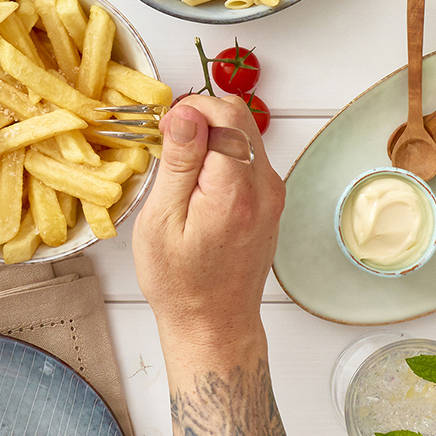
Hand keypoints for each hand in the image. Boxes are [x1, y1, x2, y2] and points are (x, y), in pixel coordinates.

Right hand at [132, 95, 279, 348]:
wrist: (214, 324)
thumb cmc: (180, 283)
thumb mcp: (163, 220)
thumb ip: (179, 163)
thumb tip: (187, 113)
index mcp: (236, 191)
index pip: (225, 115)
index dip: (190, 110)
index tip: (165, 130)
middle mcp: (265, 188)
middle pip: (240, 116)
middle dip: (202, 116)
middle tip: (168, 142)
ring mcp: (272, 194)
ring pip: (245, 133)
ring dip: (212, 134)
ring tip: (180, 167)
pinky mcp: (270, 201)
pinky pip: (248, 156)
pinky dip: (222, 154)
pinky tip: (197, 181)